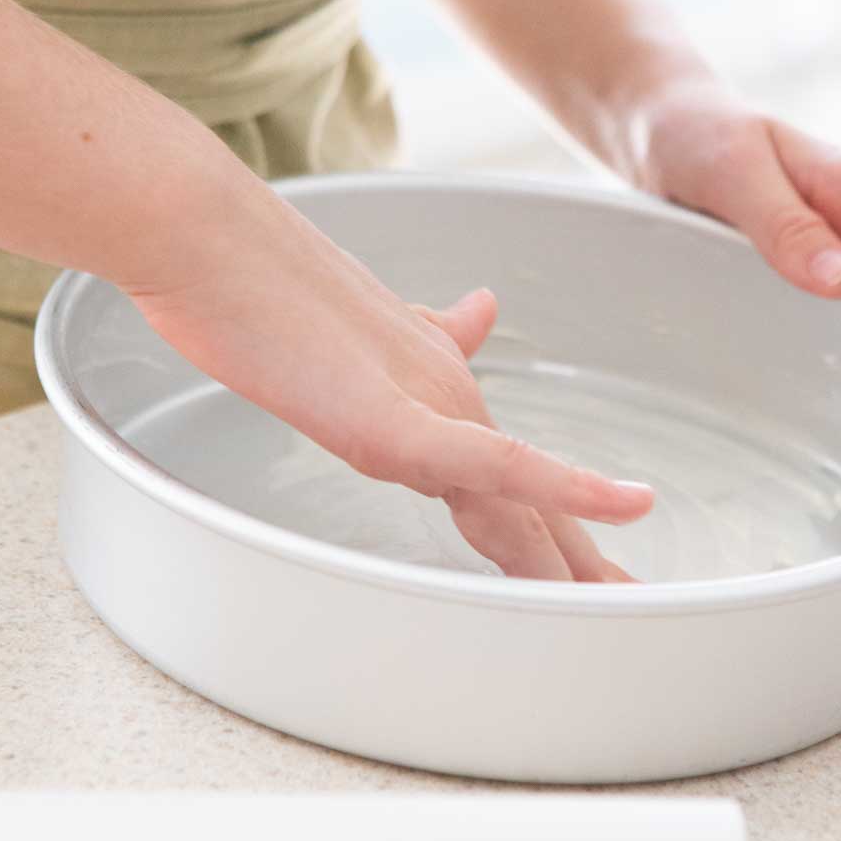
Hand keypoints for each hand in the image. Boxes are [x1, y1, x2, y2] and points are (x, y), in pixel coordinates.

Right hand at [125, 185, 647, 581]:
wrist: (207, 239)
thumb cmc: (251, 285)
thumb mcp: (353, 322)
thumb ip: (429, 326)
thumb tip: (485, 309)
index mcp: (433, 386)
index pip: (507, 468)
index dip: (553, 518)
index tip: (592, 558)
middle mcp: (446, 396)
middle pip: (528, 497)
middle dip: (576, 557)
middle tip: (633, 599)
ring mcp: (426, 409)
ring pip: (523, 502)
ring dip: (573, 560)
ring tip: (627, 601)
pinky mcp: (397, 422)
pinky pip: (500, 462)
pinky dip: (567, 487)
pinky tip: (626, 505)